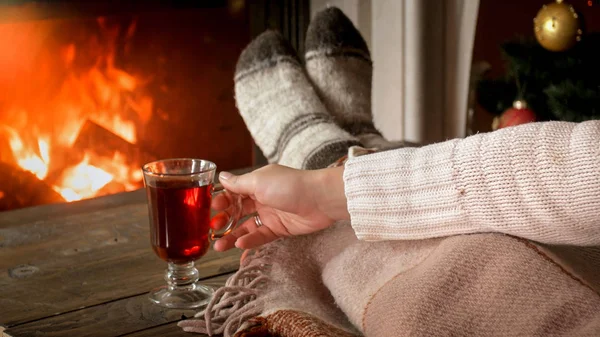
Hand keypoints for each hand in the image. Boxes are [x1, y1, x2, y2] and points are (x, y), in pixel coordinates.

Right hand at [211, 164, 348, 250]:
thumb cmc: (290, 185)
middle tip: (213, 229)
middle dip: (224, 220)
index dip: (222, 200)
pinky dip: (250, 240)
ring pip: (246, 226)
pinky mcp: (279, 228)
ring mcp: (270, 214)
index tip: (212, 208)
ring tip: (219, 246)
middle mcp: (262, 198)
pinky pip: (261, 236)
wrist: (320, 200)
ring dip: (232, 235)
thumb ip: (239, 184)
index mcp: (256, 183)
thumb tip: (221, 176)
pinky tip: (240, 245)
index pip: (234, 192)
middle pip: (238, 211)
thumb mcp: (259, 182)